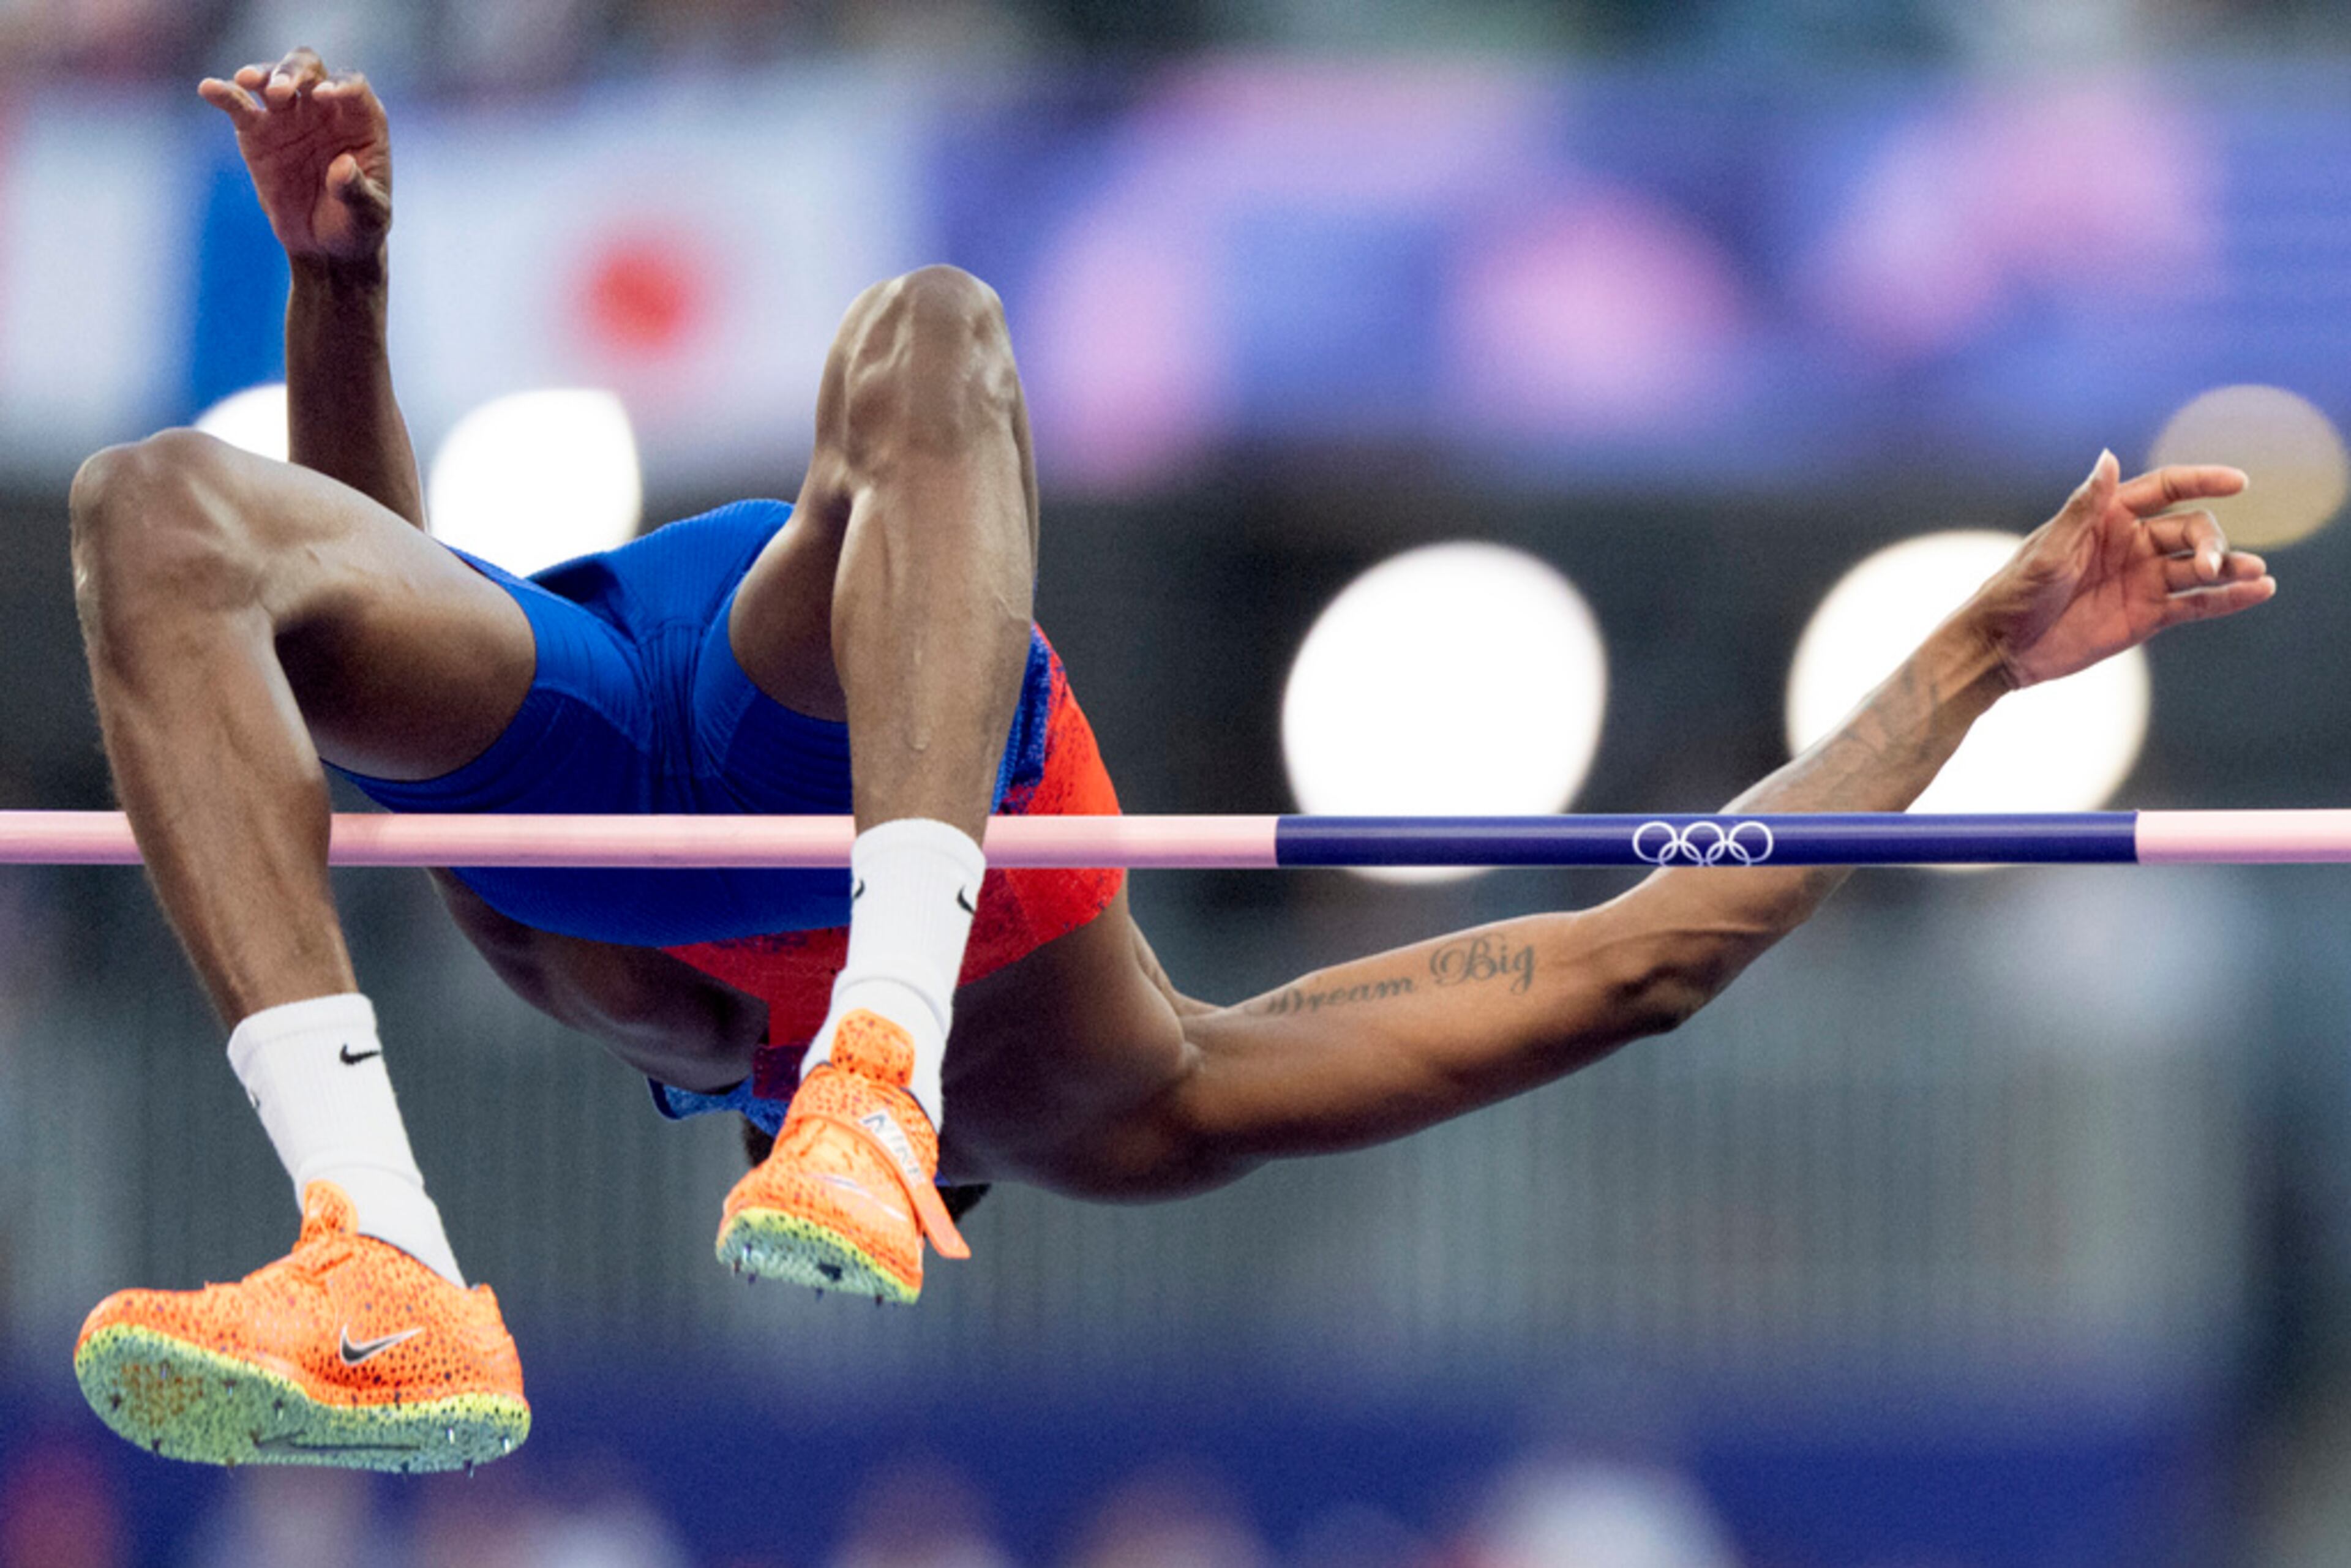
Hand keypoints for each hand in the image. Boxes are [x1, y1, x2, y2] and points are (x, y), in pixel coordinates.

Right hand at [198, 48, 390, 264]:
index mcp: (360, 121)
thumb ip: (357, 192)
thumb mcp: (368, 216)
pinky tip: (209, 88)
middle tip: (282, 92)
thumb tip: (341, 168)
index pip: (353, 86)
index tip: (326, 96)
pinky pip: (238, 105)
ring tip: (248, 82)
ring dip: (262, 74)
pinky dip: (224, 93)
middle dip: (294, 72)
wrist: (324, 245)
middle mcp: (324, 108)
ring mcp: (289, 116)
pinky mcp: (257, 131)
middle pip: (309, 69)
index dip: (341, 85)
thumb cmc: (356, 225)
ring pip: (273, 77)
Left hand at [1964, 451, 2274, 687]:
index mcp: (2107, 518)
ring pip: (2199, 567)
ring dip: (2231, 567)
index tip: (2238, 481)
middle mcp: (2132, 544)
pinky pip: (2196, 605)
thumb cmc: (2014, 592)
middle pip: (2190, 529)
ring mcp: (2142, 580)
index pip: (2165, 488)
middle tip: (2210, 566)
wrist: (2001, 648)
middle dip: (2210, 542)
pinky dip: (2227, 599)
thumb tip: (2108, 458)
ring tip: (2255, 574)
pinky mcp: (2147, 616)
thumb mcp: (2049, 550)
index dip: (2202, 480)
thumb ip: (2085, 508)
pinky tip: (2259, 591)